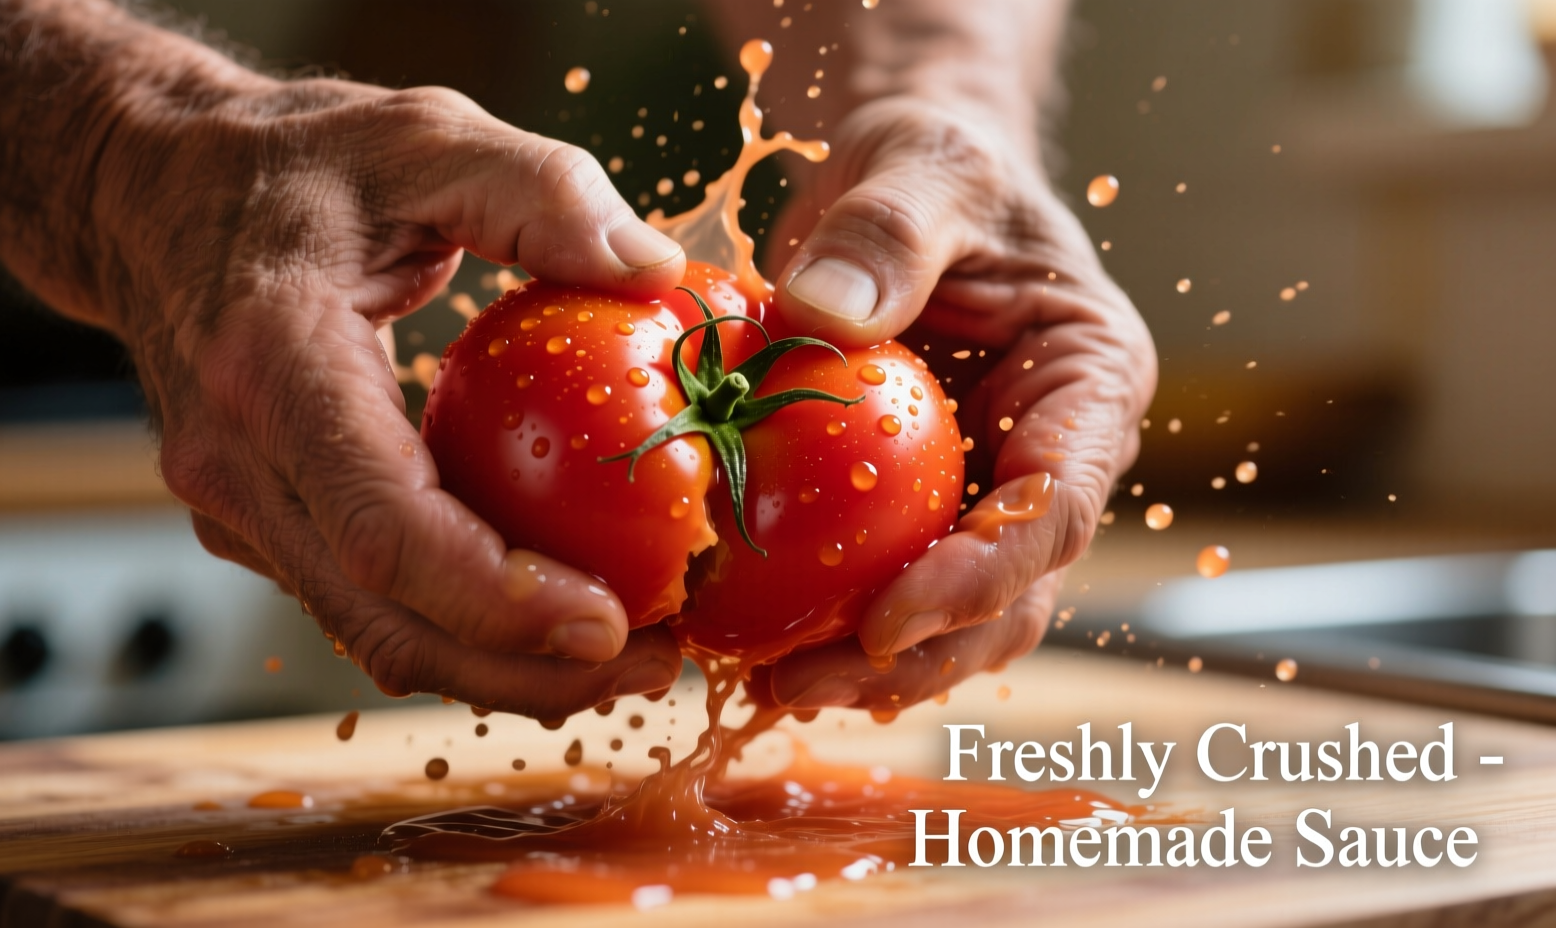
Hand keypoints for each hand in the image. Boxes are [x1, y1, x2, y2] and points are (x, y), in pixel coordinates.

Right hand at [92, 77, 690, 717]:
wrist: (142, 190)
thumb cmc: (289, 162)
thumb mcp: (423, 136)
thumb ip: (540, 191)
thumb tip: (655, 271)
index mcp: (271, 365)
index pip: (383, 528)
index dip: (497, 599)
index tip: (610, 624)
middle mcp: (237, 461)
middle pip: (384, 619)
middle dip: (526, 668)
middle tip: (656, 662)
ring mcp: (238, 506)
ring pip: (373, 635)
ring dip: (502, 668)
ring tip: (628, 656)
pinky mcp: (261, 522)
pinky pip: (365, 603)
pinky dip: (460, 629)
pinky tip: (552, 615)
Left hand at [746, 96, 1156, 710]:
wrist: (901, 181)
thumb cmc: (931, 160)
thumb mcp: (919, 165)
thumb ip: (889, 230)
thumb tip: (820, 314)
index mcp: (1087, 385)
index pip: (1057, 507)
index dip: (984, 580)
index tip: (886, 620)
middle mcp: (1048, 456)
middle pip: (1011, 594)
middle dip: (918, 655)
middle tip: (806, 684)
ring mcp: (982, 487)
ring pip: (951, 614)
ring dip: (870, 666)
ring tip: (771, 689)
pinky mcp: (913, 503)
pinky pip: (881, 579)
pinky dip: (828, 622)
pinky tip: (752, 645)